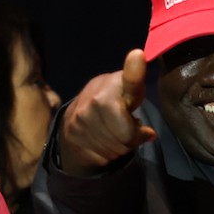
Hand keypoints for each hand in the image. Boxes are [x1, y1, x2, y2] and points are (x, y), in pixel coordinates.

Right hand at [59, 49, 156, 174]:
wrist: (75, 116)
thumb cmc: (111, 99)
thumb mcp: (126, 89)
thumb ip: (135, 83)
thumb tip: (140, 67)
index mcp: (108, 87)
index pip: (127, 85)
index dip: (134, 73)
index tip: (138, 55)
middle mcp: (90, 103)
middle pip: (127, 137)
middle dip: (133, 137)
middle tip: (129, 127)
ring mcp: (79, 123)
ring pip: (116, 151)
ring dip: (122, 147)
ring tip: (116, 133)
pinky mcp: (73, 140)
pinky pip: (103, 158)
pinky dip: (109, 154)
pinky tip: (105, 141)